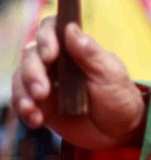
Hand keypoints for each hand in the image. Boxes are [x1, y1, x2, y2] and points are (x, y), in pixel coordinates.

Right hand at [13, 17, 145, 149]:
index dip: (46, 37)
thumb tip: (71, 28)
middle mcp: (57, 62)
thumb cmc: (120, 96)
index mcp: (76, 49)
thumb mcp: (110, 74)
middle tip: (43, 91)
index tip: (50, 54)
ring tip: (36, 107)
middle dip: (32, 71)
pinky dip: (24, 109)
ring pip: (21, 76)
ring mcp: (47, 83)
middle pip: (32, 54)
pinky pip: (22, 101)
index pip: (52, 29)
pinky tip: (36, 119)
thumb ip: (90, 54)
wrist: (119, 131)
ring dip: (24, 91)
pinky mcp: (40, 104)